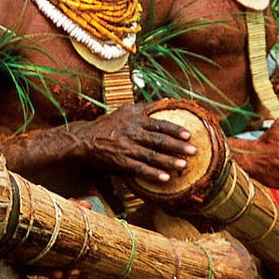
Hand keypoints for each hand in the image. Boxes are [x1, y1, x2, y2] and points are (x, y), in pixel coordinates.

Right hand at [78, 103, 195, 184]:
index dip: (175, 130)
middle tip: (194, 151)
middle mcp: (133, 133)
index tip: (188, 134)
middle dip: (177, 146)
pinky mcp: (121, 162)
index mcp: (136, 120)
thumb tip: (166, 100)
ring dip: (169, 161)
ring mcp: (127, 148)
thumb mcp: (126, 110)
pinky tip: (165, 178)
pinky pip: (140, 168)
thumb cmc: (108, 124)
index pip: (159, 124)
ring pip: (151, 155)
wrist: (85, 139)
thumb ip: (146, 107)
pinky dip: (153, 173)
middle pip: (159, 140)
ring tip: (184, 166)